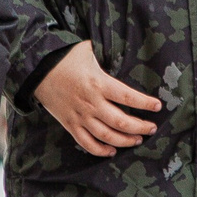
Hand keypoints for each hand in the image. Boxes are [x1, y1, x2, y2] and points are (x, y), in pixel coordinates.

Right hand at [34, 41, 161, 155]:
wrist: (38, 70)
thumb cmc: (65, 58)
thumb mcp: (88, 50)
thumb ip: (106, 52)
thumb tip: (124, 45)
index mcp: (98, 83)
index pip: (128, 97)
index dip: (145, 103)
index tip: (157, 106)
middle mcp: (91, 103)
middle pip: (121, 122)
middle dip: (141, 127)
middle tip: (152, 128)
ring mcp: (80, 116)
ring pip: (107, 136)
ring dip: (125, 141)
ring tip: (138, 140)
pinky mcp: (70, 124)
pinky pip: (86, 143)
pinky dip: (100, 150)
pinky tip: (112, 151)